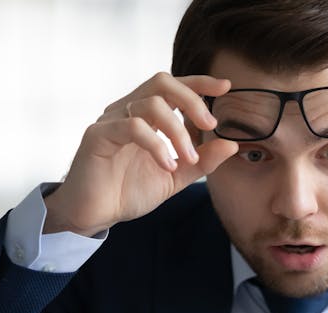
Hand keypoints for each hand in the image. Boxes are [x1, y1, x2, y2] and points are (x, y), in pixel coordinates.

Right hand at [43, 72, 237, 235]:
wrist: (95, 214)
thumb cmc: (129, 191)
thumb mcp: (175, 176)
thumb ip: (202, 161)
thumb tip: (232, 144)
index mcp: (146, 116)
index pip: (173, 86)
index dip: (199, 82)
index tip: (225, 86)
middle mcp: (127, 111)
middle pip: (162, 82)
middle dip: (192, 100)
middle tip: (210, 126)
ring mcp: (111, 120)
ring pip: (150, 105)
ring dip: (178, 132)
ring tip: (189, 159)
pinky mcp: (98, 136)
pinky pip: (132, 127)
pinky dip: (157, 145)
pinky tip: (168, 165)